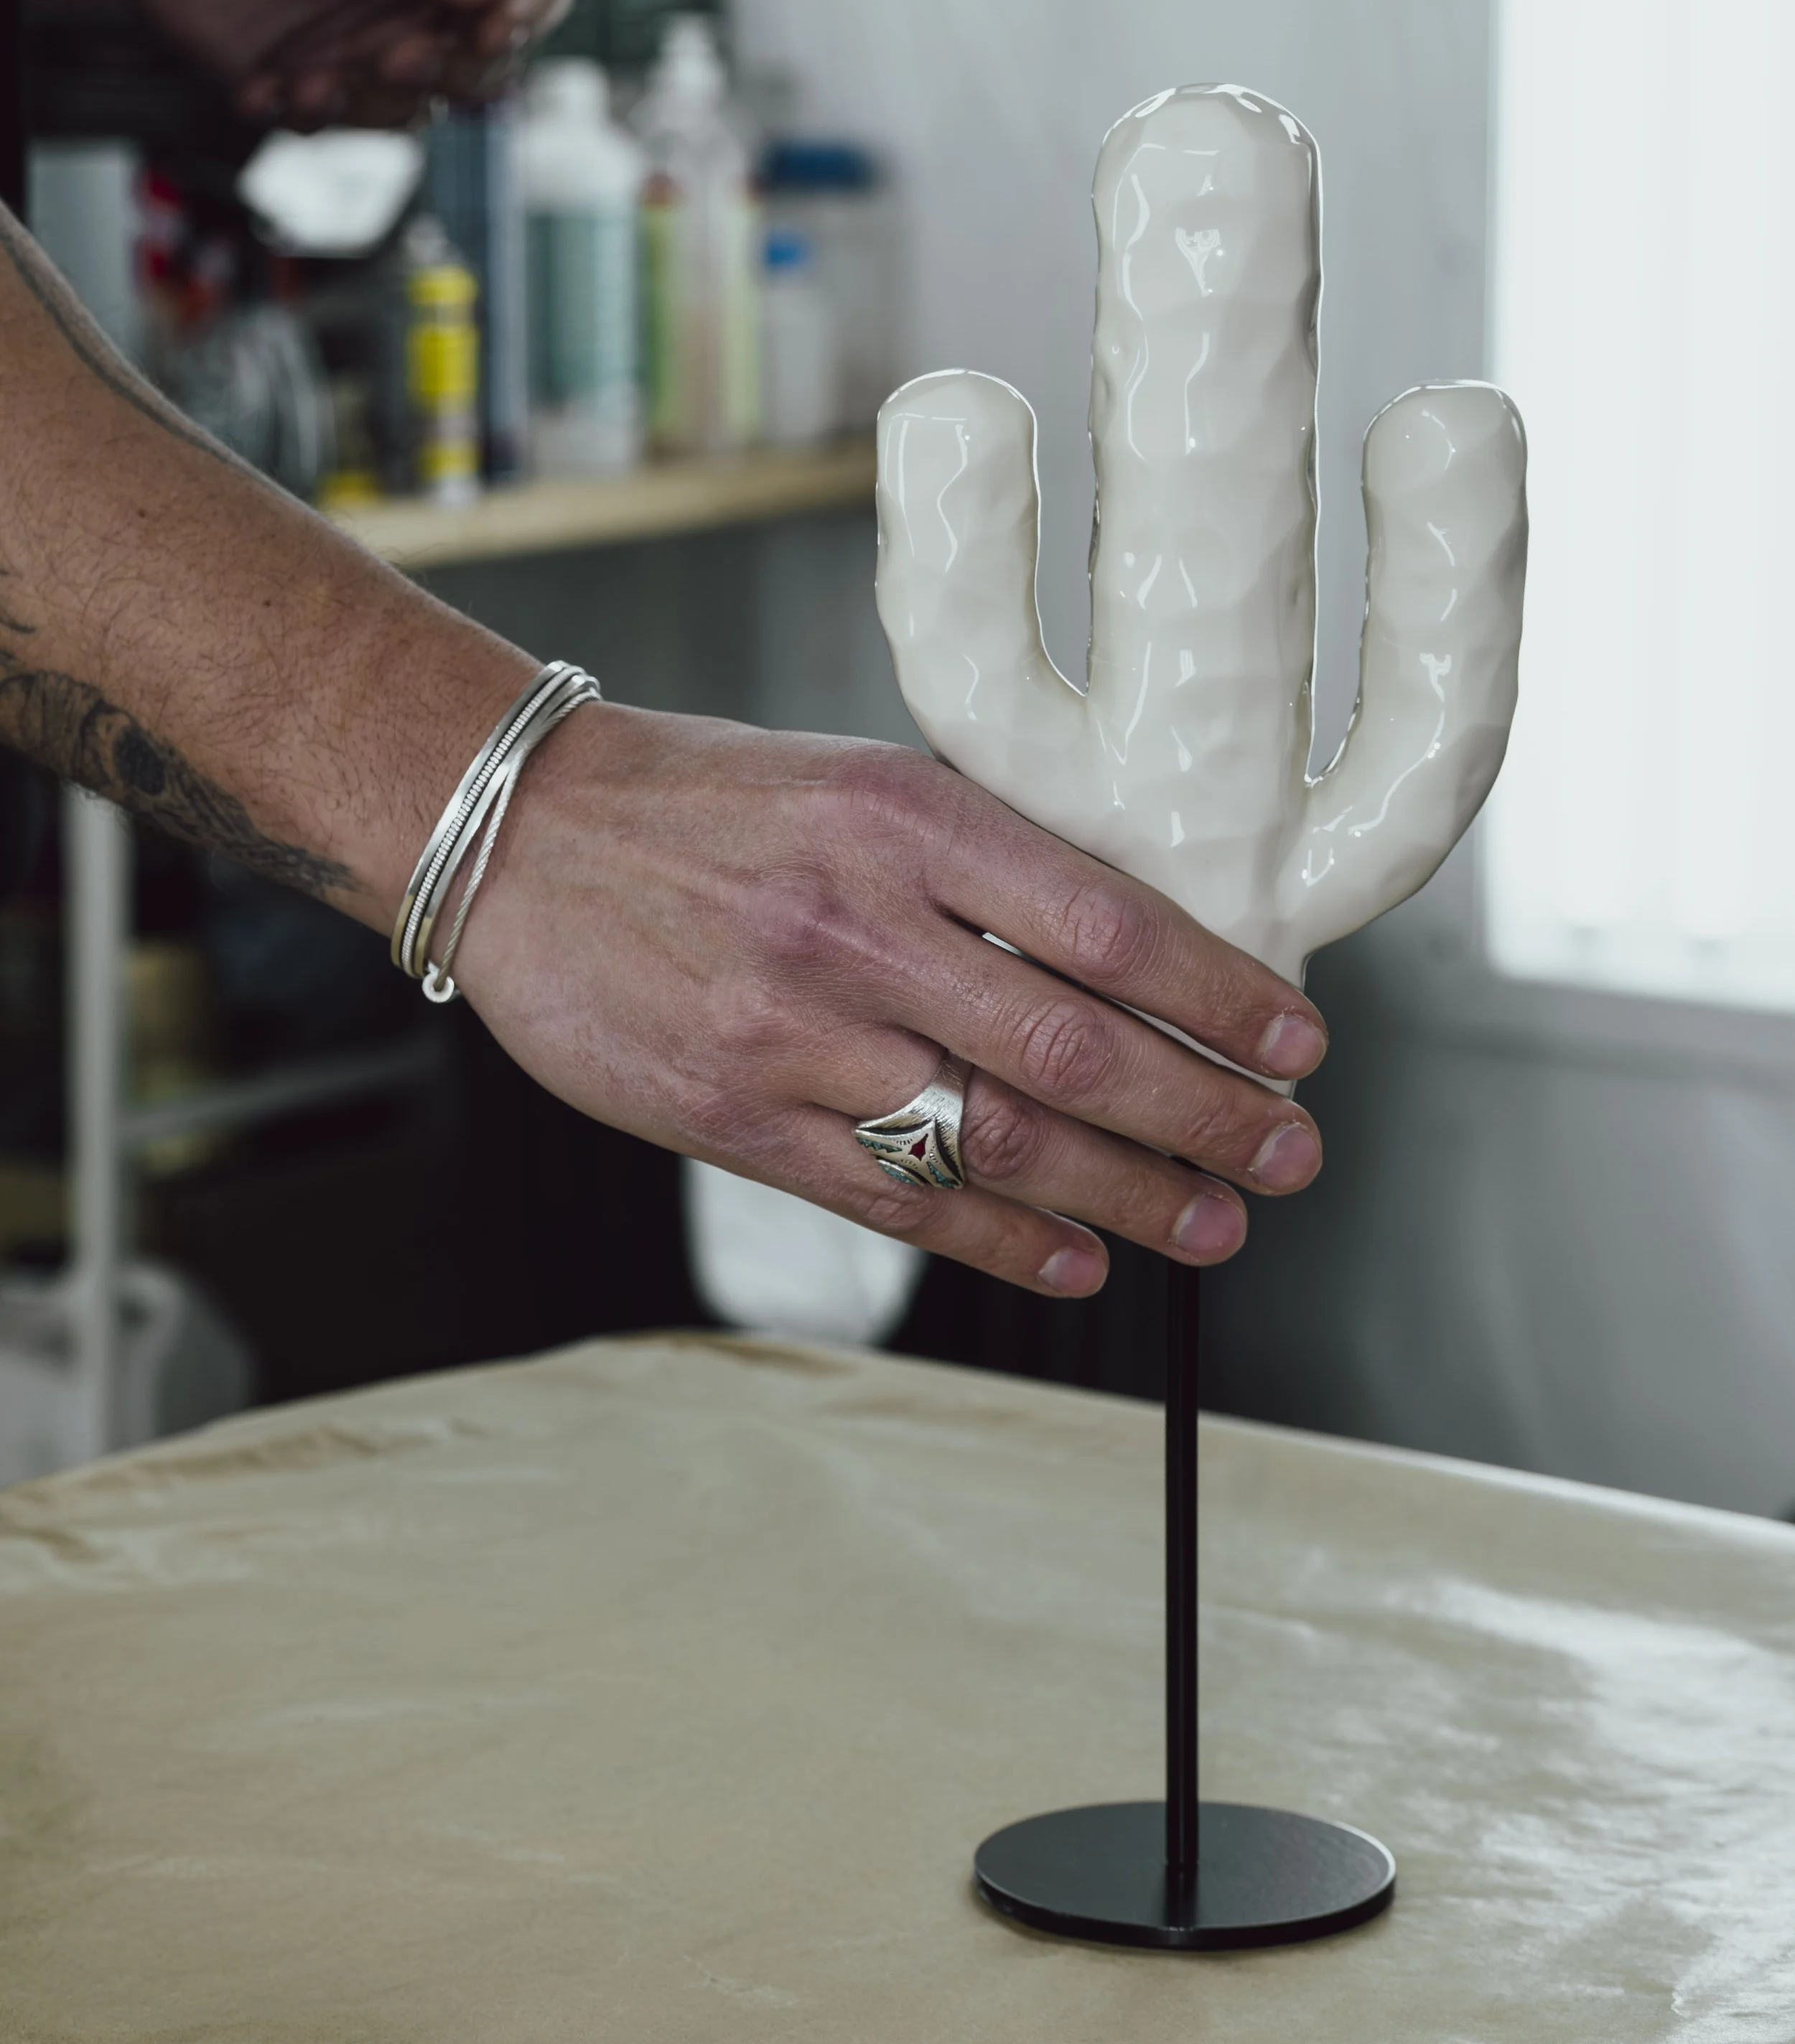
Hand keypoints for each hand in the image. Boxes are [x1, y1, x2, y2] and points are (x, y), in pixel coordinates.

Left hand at [35, 0, 569, 126]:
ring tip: (313, 77)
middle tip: (392, 53)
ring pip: (419, 106)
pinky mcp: (315, 70)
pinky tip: (262, 85)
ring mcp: (370, 30)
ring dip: (373, 103)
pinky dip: (308, 116)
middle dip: (449, 71)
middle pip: (488, 61)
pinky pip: (341, 122)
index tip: (487, 26)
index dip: (525, 12)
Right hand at [456, 709, 1326, 1298]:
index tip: (1297, 1042)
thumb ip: (985, 863)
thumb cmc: (707, 803)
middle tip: (1292, 1153)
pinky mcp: (736, 1119)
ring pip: (998, 1139)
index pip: (1107, 921)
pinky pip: (895, 1198)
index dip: (1219, 996)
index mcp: (905, 819)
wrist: (519, 837)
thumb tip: (1142, 953)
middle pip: (1075, 1048)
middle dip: (1208, 1114)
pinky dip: (1003, 1238)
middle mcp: (858, 927)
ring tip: (1216, 1225)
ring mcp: (794, 1033)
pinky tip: (1079, 1260)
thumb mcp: (859, 784)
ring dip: (1130, 1195)